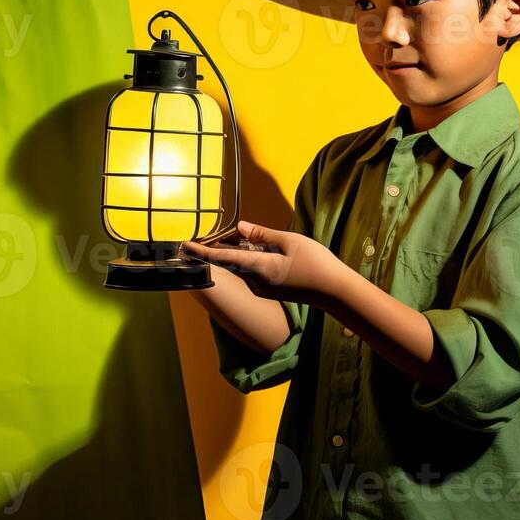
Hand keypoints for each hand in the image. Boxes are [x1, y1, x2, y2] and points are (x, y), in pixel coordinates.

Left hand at [180, 220, 346, 306]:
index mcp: (258, 267)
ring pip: (242, 266)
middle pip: (230, 261)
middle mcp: (255, 281)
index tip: (183, 246)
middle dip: (222, 245)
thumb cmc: (316, 264)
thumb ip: (262, 234)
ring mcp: (262, 288)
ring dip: (238, 251)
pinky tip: (260, 248)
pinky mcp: (270, 290)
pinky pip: (252, 272)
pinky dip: (250, 258)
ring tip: (241, 235)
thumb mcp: (290, 241)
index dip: (201, 252)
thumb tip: (239, 227)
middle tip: (217, 230)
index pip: (222, 258)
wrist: (335, 292)